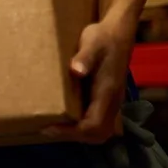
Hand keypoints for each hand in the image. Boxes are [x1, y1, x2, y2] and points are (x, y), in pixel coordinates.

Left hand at [43, 18, 131, 144]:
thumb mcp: (91, 42)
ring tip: (56, 128)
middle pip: (98, 134)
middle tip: (49, 130)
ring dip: (80, 134)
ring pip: (101, 130)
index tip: (49, 128)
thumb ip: (85, 57)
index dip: (72, 132)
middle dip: (74, 137)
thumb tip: (76, 71)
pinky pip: (98, 120)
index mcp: (107, 92)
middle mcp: (112, 101)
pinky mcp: (108, 97)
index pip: (93, 125)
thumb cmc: (102, 36)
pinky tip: (66, 117)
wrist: (118, 31)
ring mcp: (112, 101)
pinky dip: (83, 126)